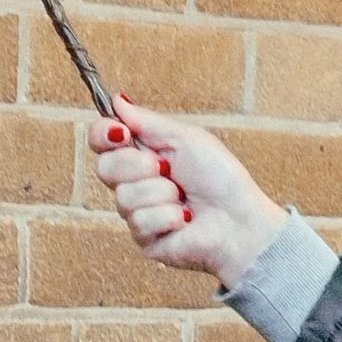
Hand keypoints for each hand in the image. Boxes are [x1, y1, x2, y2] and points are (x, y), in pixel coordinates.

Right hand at [87, 96, 285, 289]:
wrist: (240, 219)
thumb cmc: (220, 178)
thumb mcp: (185, 138)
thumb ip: (147, 122)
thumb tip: (117, 101)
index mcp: (142, 155)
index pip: (101, 140)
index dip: (102, 134)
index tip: (120, 132)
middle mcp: (135, 184)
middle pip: (105, 168)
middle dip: (138, 165)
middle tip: (167, 169)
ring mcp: (138, 213)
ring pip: (124, 197)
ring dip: (161, 193)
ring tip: (184, 197)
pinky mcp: (145, 240)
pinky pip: (140, 222)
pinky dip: (168, 216)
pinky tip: (185, 219)